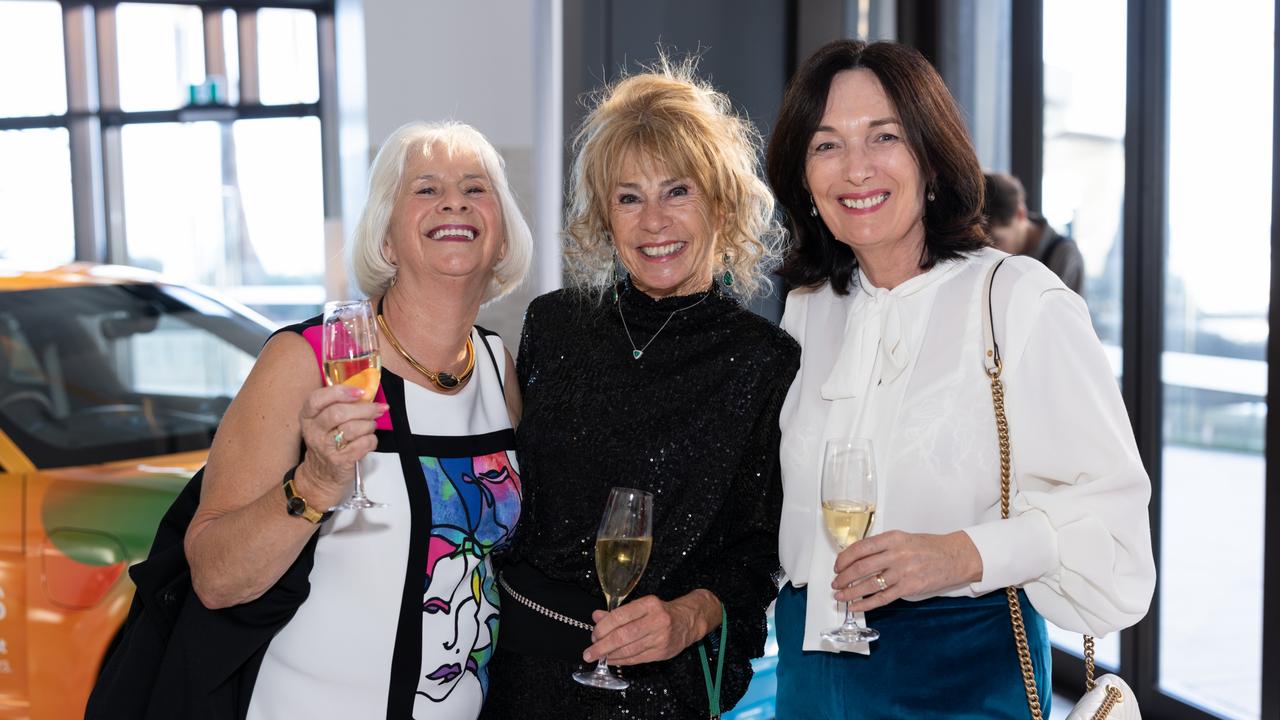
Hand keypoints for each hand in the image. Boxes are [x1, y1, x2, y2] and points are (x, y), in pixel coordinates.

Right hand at [297, 384, 387, 495]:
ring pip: (353, 428)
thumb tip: (367, 395)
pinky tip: (368, 440)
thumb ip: (339, 406)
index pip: (317, 398)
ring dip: (369, 425)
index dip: (340, 392)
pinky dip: (371, 440)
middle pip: (338, 413)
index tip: (360, 392)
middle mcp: (313, 431)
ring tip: (371, 426)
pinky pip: (363, 444)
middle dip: (364, 409)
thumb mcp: (324, 423)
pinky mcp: (340, 461)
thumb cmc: (328, 442)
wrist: (321, 476)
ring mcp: (325, 448)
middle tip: (378, 408)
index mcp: (308, 416)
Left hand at [583, 590, 719, 665]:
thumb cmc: (661, 612)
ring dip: (610, 655)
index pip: (620, 616)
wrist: (688, 621)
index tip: (593, 634)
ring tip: (598, 656)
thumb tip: (596, 617)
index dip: (603, 627)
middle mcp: (656, 620)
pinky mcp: (662, 652)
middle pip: (623, 636)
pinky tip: (612, 660)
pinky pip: (637, 659)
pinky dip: (621, 660)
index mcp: (649, 604)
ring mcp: (660, 638)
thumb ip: (618, 613)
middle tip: (590, 652)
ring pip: (629, 649)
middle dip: (602, 646)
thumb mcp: (641, 606)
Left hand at [831, 530, 982, 611]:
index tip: (837, 566)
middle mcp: (896, 554)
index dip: (844, 558)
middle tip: (835, 583)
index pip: (860, 548)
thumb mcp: (903, 538)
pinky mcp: (909, 588)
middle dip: (843, 577)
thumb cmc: (928, 547)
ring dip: (850, 592)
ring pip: (868, 584)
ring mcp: (903, 572)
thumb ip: (881, 546)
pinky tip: (856, 607)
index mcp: (892, 538)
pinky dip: (866, 604)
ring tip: (841, 596)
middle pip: (861, 567)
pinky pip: (882, 598)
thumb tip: (856, 558)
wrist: (954, 557)